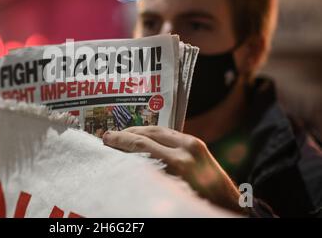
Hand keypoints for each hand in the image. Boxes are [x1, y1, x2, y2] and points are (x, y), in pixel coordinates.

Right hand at [102, 126, 243, 212]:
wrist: (229, 206)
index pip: (142, 144)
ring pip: (159, 130)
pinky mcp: (197, 143)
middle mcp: (185, 148)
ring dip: (139, 131)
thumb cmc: (198, 204)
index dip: (121, 140)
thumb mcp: (170, 193)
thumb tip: (126, 162)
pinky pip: (170, 133)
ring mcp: (193, 143)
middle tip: (109, 135)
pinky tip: (143, 138)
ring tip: (123, 136)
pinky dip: (153, 133)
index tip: (106, 139)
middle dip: (126, 133)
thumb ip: (150, 175)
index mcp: (178, 163)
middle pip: (148, 133)